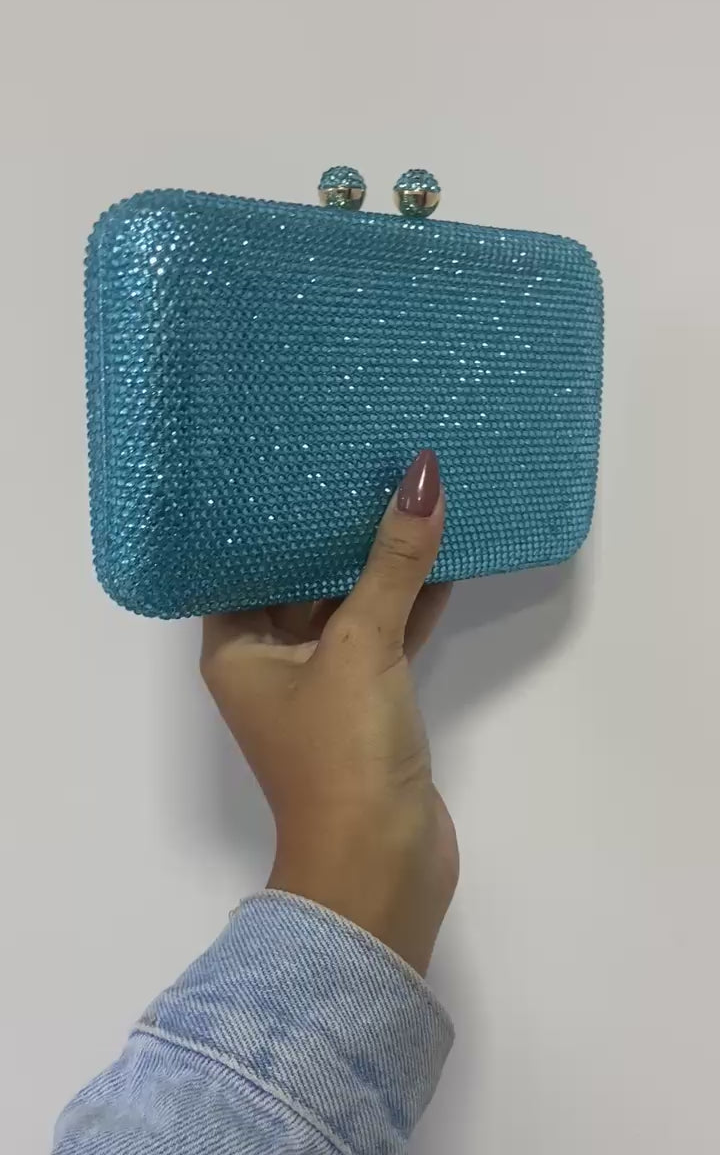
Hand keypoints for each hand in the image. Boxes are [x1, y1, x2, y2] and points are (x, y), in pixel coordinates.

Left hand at [201, 450, 457, 974]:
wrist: (381, 869)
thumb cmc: (342, 755)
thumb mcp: (363, 646)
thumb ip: (393, 564)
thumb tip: (422, 479)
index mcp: (237, 649)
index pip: (242, 564)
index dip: (268, 514)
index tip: (299, 458)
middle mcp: (270, 663)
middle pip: (299, 580)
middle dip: (334, 531)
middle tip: (364, 459)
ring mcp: (321, 687)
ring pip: (349, 608)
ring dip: (380, 564)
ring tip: (410, 494)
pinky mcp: (368, 705)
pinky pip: (386, 636)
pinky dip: (411, 603)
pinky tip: (443, 557)